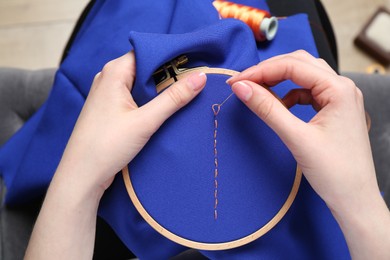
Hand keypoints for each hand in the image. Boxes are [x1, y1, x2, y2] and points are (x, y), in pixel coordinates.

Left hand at [56, 52, 206, 194]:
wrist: (82, 175)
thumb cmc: (107, 145)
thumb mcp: (146, 121)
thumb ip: (174, 98)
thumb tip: (201, 77)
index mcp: (114, 72)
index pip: (147, 52)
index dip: (170, 56)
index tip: (195, 62)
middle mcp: (109, 78)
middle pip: (145, 67)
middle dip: (168, 74)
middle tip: (195, 80)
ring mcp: (108, 94)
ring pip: (140, 83)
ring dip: (160, 89)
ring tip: (185, 93)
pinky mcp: (110, 109)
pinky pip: (134, 96)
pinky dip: (150, 100)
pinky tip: (165, 108)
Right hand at [227, 50, 389, 258]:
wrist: (354, 199)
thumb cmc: (334, 172)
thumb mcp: (296, 137)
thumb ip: (267, 109)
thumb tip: (241, 87)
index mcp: (339, 89)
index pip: (292, 66)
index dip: (260, 71)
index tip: (236, 82)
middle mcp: (342, 88)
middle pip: (299, 64)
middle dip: (269, 71)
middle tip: (243, 83)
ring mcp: (339, 98)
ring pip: (303, 76)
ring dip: (278, 80)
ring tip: (257, 91)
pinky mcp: (334, 110)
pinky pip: (307, 92)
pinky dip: (288, 94)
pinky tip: (278, 105)